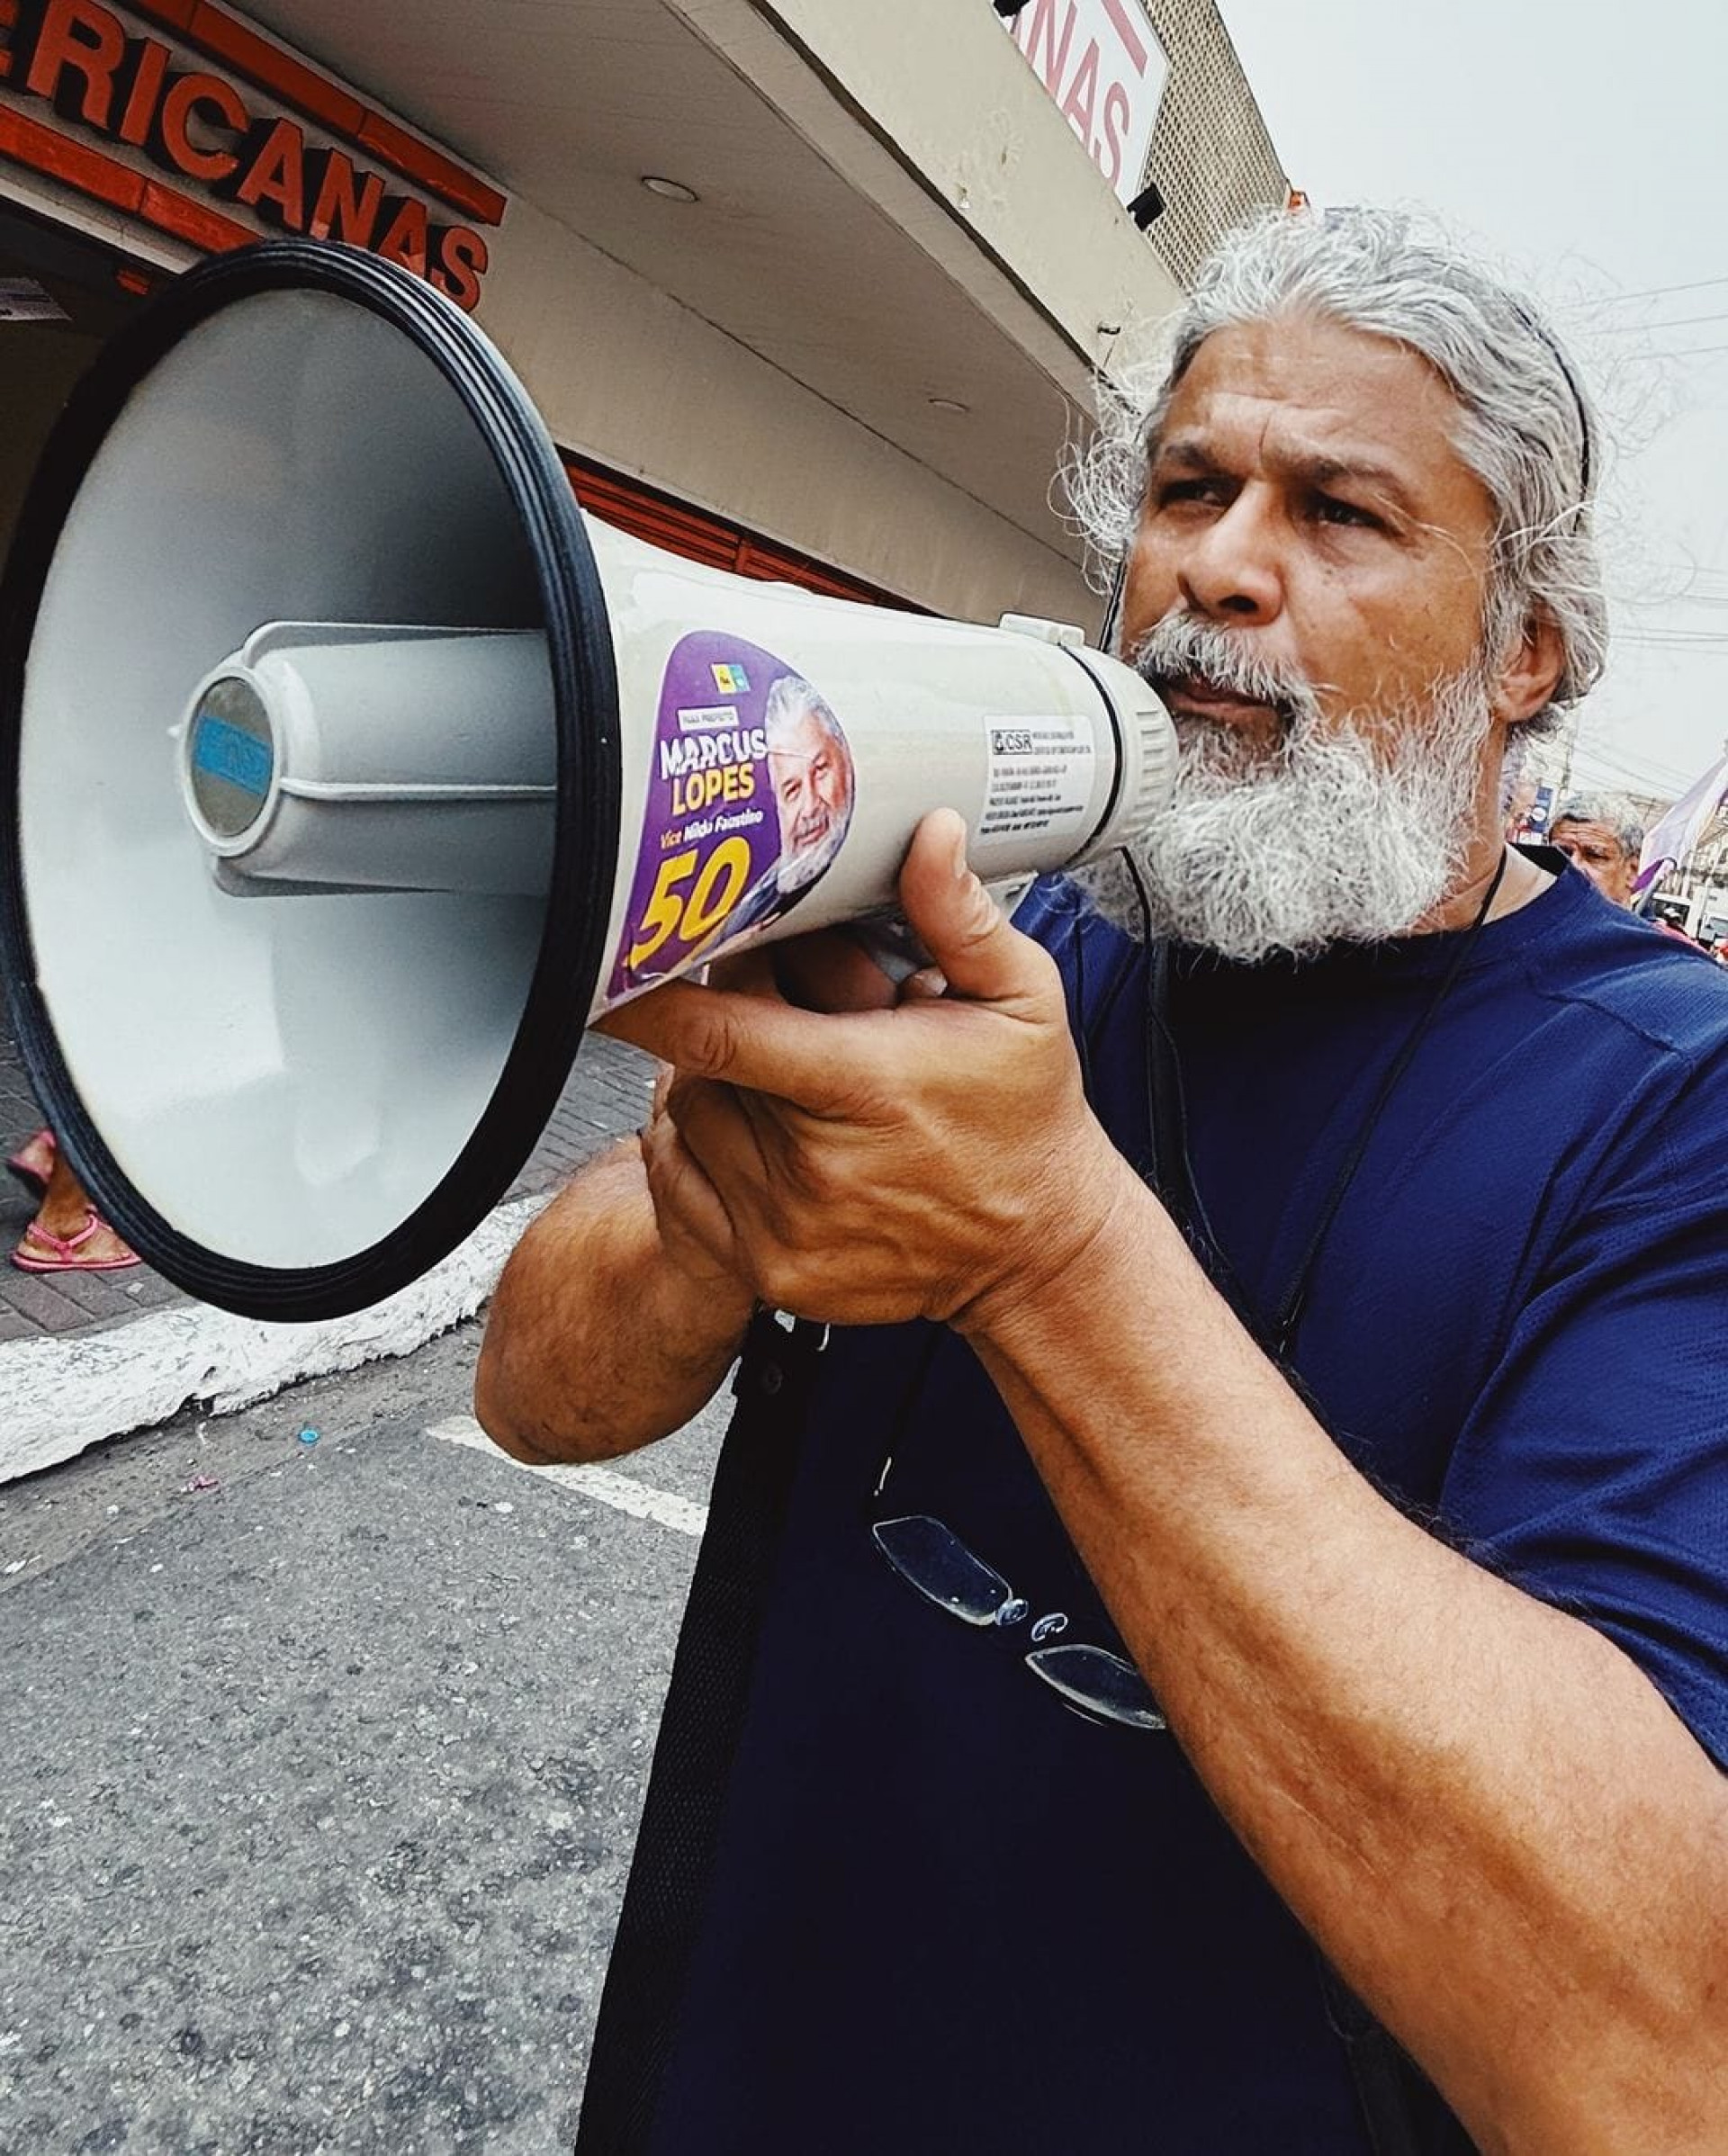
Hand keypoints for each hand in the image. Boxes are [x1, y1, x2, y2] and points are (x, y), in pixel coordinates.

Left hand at [599, 811, 1129, 1330]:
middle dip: (720, 1030)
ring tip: (779, 1077)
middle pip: (697, 1069)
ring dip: (710, 1089)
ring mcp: (788, 1229)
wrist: (1038, 1248)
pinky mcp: (772, 1272)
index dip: (649, 997)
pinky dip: (699, 1153)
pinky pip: (687, 1192)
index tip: (610, 964)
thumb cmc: (1023, 1120)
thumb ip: (959, 917)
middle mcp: (816, 1168)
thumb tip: (929, 836)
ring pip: (686, 1127)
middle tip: (780, 1017)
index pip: (720, 1035)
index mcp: (866, 1086)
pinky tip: (757, 1133)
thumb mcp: (1022, 1002)